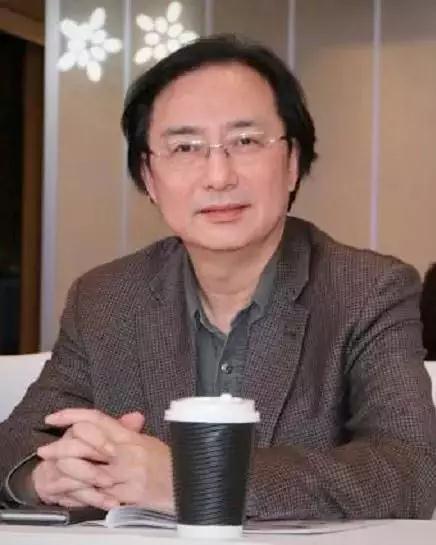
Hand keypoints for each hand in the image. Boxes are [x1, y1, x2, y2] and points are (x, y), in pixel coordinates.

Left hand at [36, 409, 173, 512]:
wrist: (187, 485)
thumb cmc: (170, 463)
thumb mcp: (148, 442)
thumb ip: (128, 432)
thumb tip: (123, 419)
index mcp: (130, 437)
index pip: (97, 419)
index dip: (73, 416)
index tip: (54, 417)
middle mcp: (127, 452)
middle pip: (88, 443)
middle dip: (62, 446)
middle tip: (45, 449)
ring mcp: (127, 475)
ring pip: (90, 472)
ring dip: (67, 471)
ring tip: (52, 469)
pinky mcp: (128, 496)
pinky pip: (100, 496)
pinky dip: (83, 495)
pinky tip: (69, 493)